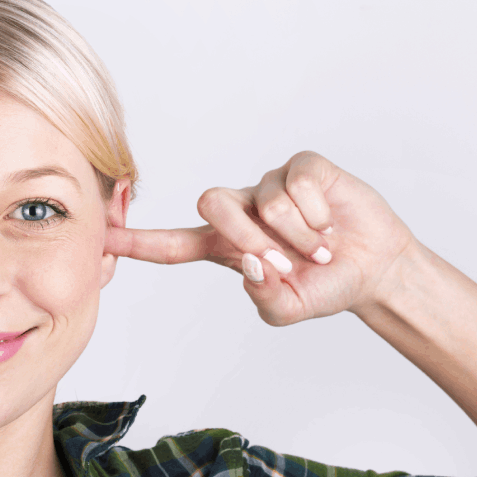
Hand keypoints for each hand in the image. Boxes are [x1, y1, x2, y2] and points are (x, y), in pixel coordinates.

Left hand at [105, 151, 417, 324]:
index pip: (171, 244)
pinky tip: (329, 222)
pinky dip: (316, 212)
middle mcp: (240, 211)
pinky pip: (295, 183)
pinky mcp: (300, 168)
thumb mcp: (288, 308)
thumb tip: (253, 265)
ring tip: (319, 247)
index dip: (137, 242)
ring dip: (295, 233)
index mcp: (224, 246)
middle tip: (284, 264)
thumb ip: (265, 299)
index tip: (102, 237)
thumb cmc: (323, 285)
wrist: (375, 268)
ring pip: (262, 200)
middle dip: (247, 237)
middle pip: (212, 205)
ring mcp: (268, 186)